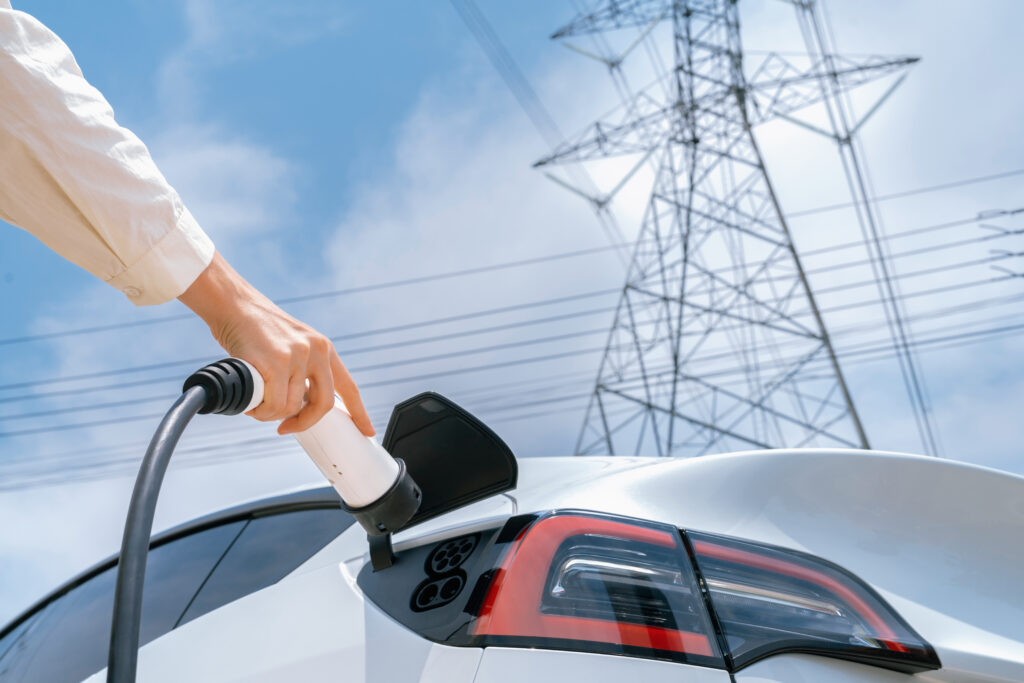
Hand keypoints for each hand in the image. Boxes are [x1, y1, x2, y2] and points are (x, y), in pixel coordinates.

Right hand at [178, 252, 373, 435]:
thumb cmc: (258, 330)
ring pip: (291, 408)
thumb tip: (303, 406)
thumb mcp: (294, 345)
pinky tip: (251, 403)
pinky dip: (260, 411)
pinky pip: (273, 405)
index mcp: (324, 349)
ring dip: (271, 414)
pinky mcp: (274, 364)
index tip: (368, 431)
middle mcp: (316, 351)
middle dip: (304, 422)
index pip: (348, 387)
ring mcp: (296, 357)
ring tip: (258, 403)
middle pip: (322, 405)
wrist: (234, 305)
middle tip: (286, 427)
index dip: (359, 412)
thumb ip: (304, 370)